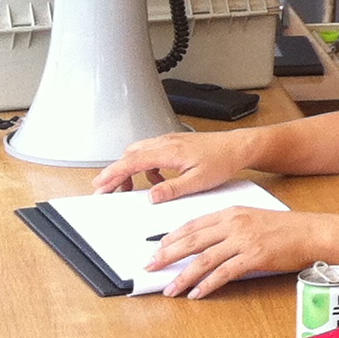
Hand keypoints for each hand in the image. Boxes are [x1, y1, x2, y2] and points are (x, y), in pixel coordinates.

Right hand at [92, 131, 250, 199]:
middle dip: (116, 173)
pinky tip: (155, 180)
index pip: (132, 162)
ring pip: (138, 152)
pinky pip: (150, 153)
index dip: (112, 174)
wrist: (238, 147)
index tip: (100, 185)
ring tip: (129, 188)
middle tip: (108, 190)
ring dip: (130, 169)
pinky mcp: (174, 143)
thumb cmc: (223, 160)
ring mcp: (169, 141)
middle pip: (129, 156)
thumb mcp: (199, 180)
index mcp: (168, 151)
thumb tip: (152, 196)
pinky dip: (145, 166)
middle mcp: (165, 142)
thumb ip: (173, 189)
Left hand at [144, 206, 319, 299]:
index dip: (172, 237)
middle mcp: (234, 224)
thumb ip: (230, 227)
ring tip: (170, 288)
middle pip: (192, 241)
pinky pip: (223, 273)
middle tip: (150, 267)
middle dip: (167, 255)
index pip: (193, 224)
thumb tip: (208, 242)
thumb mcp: (253, 218)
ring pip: (203, 260)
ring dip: (183, 276)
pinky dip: (207, 285)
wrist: (312, 232)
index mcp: (231, 212)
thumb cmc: (287, 227)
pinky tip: (197, 293)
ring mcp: (243, 240)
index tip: (158, 248)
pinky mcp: (253, 257)